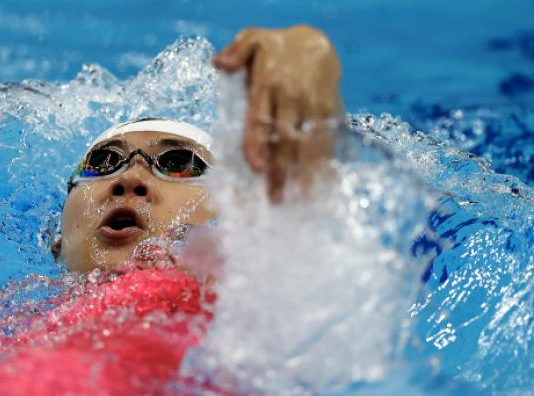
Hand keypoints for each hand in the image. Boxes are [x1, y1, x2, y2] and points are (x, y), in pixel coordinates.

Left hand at [214, 25, 342, 201]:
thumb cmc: (275, 49)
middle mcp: (292, 98)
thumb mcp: (252, 39)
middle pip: (286, 138)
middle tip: (275, 199)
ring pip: (310, 143)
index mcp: (269, 85)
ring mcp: (314, 106)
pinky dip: (327, 164)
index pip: (261, 118)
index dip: (258, 143)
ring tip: (302, 200)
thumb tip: (219, 62)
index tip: (256, 168)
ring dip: (307, 173)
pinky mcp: (330, 112)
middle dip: (281, 170)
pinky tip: (325, 186)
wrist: (316, 43)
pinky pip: (329, 140)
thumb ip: (236, 52)